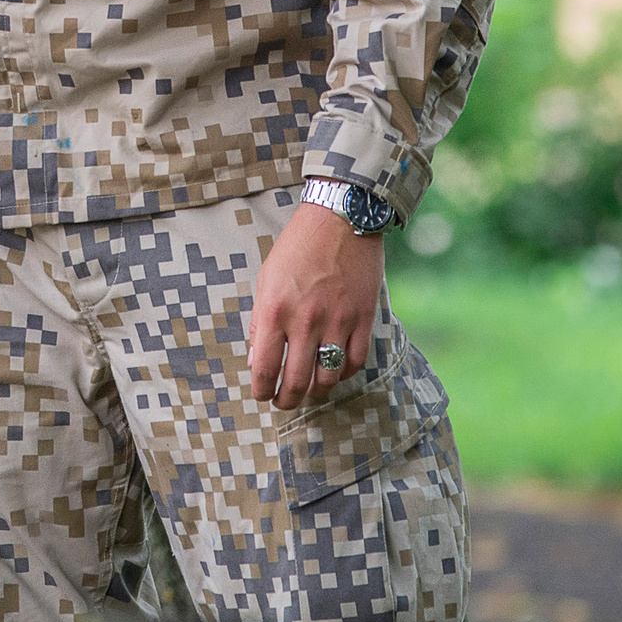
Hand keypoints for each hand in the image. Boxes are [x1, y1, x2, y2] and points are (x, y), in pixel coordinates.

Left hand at [246, 203, 383, 410]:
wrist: (339, 219)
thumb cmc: (297, 248)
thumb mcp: (265, 280)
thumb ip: (259, 322)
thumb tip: (258, 360)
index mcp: (274, 310)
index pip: (264, 369)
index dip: (261, 391)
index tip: (262, 395)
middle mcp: (305, 321)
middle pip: (297, 382)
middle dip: (287, 400)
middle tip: (285, 402)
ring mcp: (337, 321)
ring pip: (329, 378)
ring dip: (317, 392)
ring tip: (310, 390)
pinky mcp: (363, 318)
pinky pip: (356, 361)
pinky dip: (346, 373)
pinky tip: (336, 370)